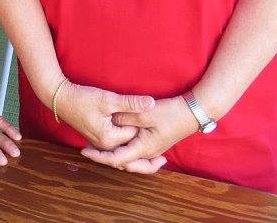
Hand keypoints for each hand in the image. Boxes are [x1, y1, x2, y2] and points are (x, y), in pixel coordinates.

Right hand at [56, 82, 155, 150]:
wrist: (60, 98)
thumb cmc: (82, 98)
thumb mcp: (108, 99)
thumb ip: (131, 103)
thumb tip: (152, 103)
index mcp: (109, 139)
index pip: (135, 135)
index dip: (144, 125)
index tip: (154, 116)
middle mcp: (105, 146)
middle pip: (131, 146)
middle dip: (144, 140)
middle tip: (161, 142)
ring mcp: (100, 144)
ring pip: (124, 147)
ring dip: (136, 142)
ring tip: (153, 142)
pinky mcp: (98, 140)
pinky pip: (117, 145)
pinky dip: (127, 141)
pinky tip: (136, 133)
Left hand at [80, 95, 197, 173]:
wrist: (193, 112)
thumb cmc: (170, 113)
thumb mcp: (144, 113)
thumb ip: (125, 118)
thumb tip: (110, 122)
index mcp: (144, 149)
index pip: (116, 159)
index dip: (99, 156)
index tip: (84, 150)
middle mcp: (148, 153)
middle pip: (123, 164)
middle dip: (105, 159)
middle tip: (89, 152)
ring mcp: (153, 149)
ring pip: (131, 160)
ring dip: (115, 156)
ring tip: (98, 150)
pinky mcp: (155, 143)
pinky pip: (137, 153)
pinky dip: (125, 151)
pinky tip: (118, 144)